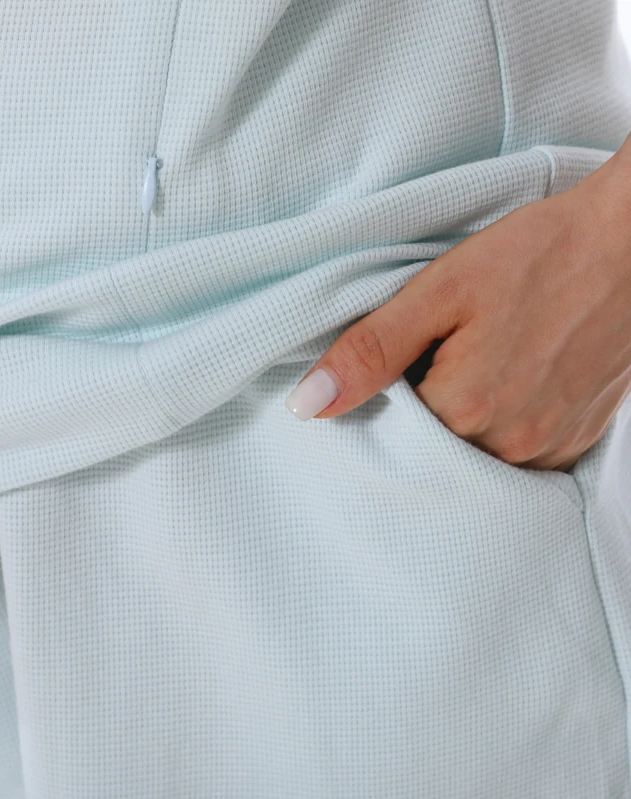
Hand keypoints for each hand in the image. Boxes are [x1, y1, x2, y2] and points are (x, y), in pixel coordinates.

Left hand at [284, 134, 630, 472]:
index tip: (399, 363)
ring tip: (478, 365)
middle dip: (421, 415)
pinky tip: (507, 383)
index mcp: (468, 408)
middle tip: (438, 358)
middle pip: (433, 451)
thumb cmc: (538, 255)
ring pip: (475, 457)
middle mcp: (512, 443)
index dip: (383, 399)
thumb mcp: (439, 291)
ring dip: (462, 424)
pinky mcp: (577, 440)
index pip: (390, 434)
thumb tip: (308, 406)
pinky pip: (518, 457)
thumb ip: (370, 352)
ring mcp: (550, 447)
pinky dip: (499, 430)